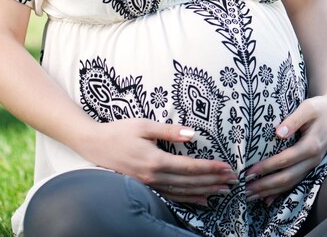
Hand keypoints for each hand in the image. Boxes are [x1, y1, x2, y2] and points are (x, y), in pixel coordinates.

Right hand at [81, 118, 237, 205]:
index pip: (190, 167)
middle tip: (233, 180)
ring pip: (182, 192)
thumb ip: (170, 131)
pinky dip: (188, 199)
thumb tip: (193, 134)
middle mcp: (154, 177)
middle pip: (190, 182)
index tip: (227, 167)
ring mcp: (149, 185)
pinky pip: (171, 196)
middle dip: (213, 181)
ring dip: (204, 192)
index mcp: (155, 161)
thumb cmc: (119, 131)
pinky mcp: (145, 187)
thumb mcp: (144, 125)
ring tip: (223, 191)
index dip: (211, 168)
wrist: (94, 145)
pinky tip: (201, 200)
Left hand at [245, 94, 326, 204]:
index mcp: (311, 145)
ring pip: (290, 183)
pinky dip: (280, 192)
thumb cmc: (319, 107)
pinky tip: (267, 200)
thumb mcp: (307, 108)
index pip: (286, 160)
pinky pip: (295, 182)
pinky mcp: (309, 166)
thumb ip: (293, 120)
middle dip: (266, 185)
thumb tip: (278, 133)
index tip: (250, 170)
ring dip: (270, 191)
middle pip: (287, 177)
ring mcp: (312, 165)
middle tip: (246, 188)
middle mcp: (313, 159)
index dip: (268, 167)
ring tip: (251, 195)